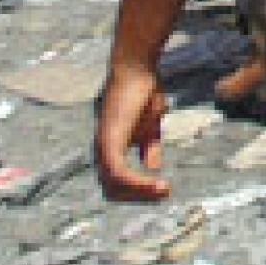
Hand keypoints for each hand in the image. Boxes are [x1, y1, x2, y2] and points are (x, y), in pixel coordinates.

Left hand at [95, 61, 169, 201]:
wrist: (137, 67)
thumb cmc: (144, 90)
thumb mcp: (151, 124)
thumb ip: (149, 146)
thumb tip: (153, 166)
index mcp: (110, 147)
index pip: (114, 183)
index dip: (136, 191)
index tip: (160, 190)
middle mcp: (101, 150)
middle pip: (111, 190)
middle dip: (138, 197)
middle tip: (164, 194)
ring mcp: (103, 145)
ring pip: (113, 185)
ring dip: (140, 192)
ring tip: (164, 190)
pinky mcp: (109, 139)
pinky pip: (118, 172)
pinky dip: (137, 182)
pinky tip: (157, 182)